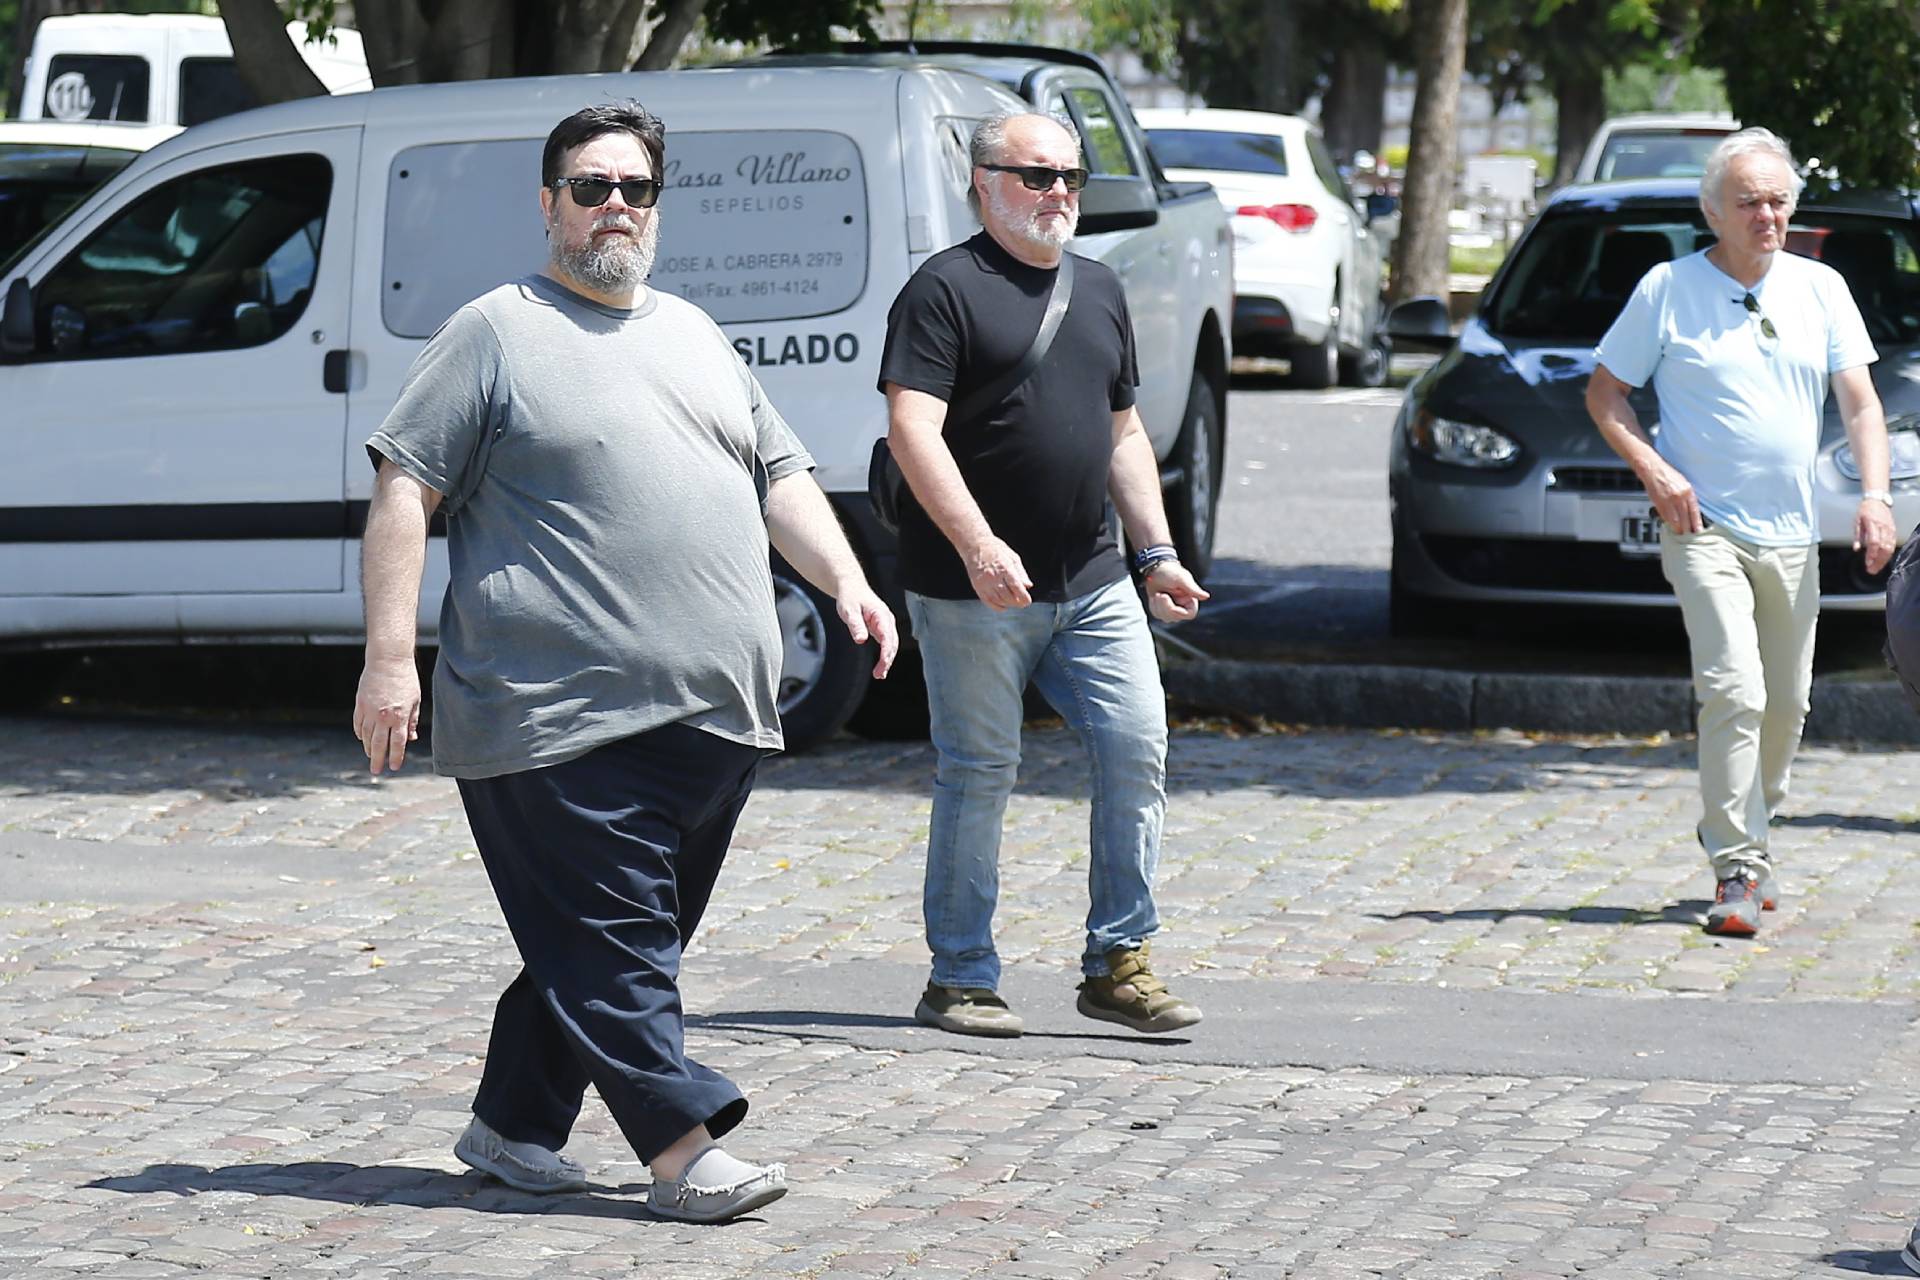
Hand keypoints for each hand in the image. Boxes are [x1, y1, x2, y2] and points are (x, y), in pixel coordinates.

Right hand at [353, 654, 420, 774]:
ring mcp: (369, 710)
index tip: (394, 767)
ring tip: (371, 756)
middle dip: (378, 759)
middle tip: (376, 771)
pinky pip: (358, 724)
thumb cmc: (406, 679)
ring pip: (367, 736)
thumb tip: (411, 738)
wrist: (388, 660)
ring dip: (369, 748)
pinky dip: (360, 734)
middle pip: (379, 744)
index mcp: (400, 716)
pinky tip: (363, 739)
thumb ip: (412, 721)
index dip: (396, 757)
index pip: (398, 743)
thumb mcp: (415, 700)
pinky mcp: (360, 703)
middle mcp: (383, 716)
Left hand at [836, 589, 898, 678]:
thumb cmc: (850, 597)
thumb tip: (861, 640)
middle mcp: (887, 620)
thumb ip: (856, 625)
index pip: (888, 636)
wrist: (851, 587)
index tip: (883, 663)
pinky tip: (881, 666)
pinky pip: (887, 644)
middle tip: (879, 674)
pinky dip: (885, 655)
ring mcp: (886, 624)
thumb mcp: (849, 611)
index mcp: (881, 615)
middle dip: (888, 660)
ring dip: (887, 660)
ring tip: (879, 674)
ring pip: (891, 645)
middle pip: (893, 643)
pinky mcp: (882, 628)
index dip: (886, 651)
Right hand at [965, 536, 1032, 610]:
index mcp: (1005, 568)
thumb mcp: (1012, 557)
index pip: (1016, 588)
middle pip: (1008, 597)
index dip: (1024, 597)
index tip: (1027, 601)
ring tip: (1013, 602)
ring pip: (999, 600)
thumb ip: (1021, 573)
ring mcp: (985, 583)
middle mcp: (994, 577)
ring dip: (1008, 604)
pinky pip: (988, 601)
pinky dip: (997, 606)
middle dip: (1017, 603)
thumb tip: (1028, 586)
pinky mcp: (977, 587)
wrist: (975, 545)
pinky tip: (1003, 606)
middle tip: (1022, 603)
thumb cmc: (995, 549)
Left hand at [1143, 561, 1209, 622]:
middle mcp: (1182, 605)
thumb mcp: (1181, 579)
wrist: (1155, 568)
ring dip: (1158, 606)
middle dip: (1165, 607)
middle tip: (1159, 594)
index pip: (1190, 614)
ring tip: (1157, 593)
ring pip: (1166, 617)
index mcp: (1190, 598)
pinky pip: (1157, 614)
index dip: (1179, 612)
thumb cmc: (1169, 571)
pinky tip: (1154, 596)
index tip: (1169, 603)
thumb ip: (1193, 589)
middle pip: (1175, 617)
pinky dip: (1153, 606)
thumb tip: (1206, 596)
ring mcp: (1172, 608)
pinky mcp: (1162, 608)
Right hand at [1641, 460, 1701, 533]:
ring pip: (1675, 520)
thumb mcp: (1683, 484)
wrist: (1653, 470)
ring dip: (1678, 528)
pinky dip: (1668, 522)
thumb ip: (1688, 497)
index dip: (1696, 523)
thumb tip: (1691, 510)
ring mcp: (1668, 501)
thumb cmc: (1668, 475)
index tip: (1698, 530)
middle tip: (1689, 534)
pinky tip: (1670, 525)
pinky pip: (1665, 516)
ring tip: (1680, 533)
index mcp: (1688, 492)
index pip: (1694, 511)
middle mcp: (1679, 497)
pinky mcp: (1659, 503)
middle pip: (1685, 518)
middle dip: (1687, 528)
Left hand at [1856, 498, 1896, 574]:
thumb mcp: (1856, 521)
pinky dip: (1888, 554)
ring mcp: (1890, 529)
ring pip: (1890, 547)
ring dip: (1883, 560)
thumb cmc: (1865, 510)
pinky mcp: (1893, 531)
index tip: (1867, 563)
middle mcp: (1883, 528)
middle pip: (1884, 548)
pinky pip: (1893, 544)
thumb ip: (1857, 536)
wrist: (1877, 500)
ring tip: (1876, 568)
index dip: (1871, 554)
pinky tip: (1882, 560)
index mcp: (1873, 524)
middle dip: (1878, 561)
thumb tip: (1856, 549)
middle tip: (1871, 570)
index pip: (1874, 542)